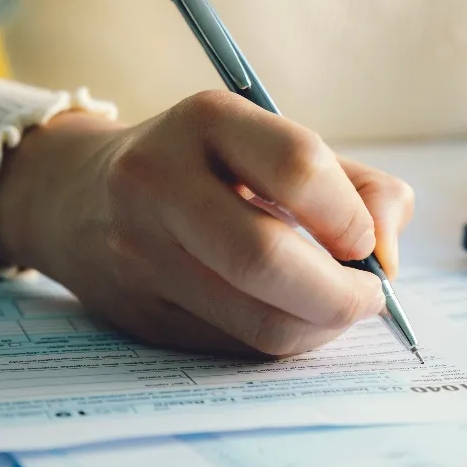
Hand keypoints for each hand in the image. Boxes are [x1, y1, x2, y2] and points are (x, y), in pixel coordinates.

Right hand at [0, 90, 414, 357]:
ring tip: (337, 308)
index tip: (368, 243)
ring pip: (256, 319)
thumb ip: (358, 187)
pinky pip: (237, 345)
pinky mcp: (141, 313)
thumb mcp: (277, 146)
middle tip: (370, 297)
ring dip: (320, 326)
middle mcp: (160, 182)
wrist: (79, 197)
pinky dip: (285, 339)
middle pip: (266, 258)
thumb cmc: (209, 168)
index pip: (298, 169)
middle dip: (341, 294)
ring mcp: (141, 252)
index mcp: (207, 121)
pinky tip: (293, 317)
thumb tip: (388, 257)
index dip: (351, 217)